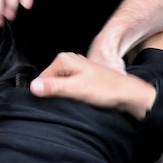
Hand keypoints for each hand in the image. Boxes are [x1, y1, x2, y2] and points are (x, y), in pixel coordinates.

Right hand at [30, 52, 155, 118]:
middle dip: (55, 94)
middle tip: (69, 101)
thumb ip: (54, 88)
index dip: (45, 93)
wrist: (128, 94)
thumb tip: (33, 87)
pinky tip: (80, 99)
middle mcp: (69, 60)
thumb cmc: (107, 90)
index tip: (54, 102)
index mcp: (64, 59)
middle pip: (50, 81)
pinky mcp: (82, 77)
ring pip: (59, 85)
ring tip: (77, 100)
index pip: (41, 79)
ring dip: (64, 95)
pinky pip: (68, 87)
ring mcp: (76, 68)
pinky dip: (71, 95)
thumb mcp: (77, 90)